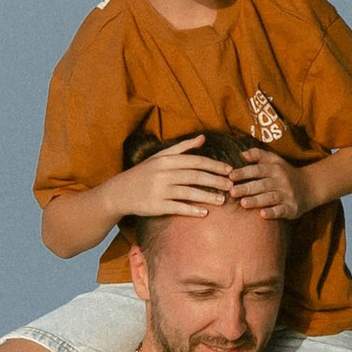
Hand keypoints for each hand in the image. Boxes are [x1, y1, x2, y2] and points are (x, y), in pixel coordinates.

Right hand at [117, 134, 243, 221]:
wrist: (120, 192)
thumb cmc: (144, 173)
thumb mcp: (160, 156)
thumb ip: (183, 147)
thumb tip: (203, 138)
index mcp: (166, 160)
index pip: (196, 161)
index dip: (214, 165)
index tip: (229, 170)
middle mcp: (163, 173)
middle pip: (195, 176)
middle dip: (216, 180)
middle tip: (231, 185)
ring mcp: (160, 190)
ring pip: (189, 192)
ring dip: (208, 196)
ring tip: (223, 200)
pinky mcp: (156, 206)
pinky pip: (178, 208)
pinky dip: (191, 210)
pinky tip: (204, 213)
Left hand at [227, 144, 305, 218]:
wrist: (310, 187)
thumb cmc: (285, 173)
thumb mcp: (275, 160)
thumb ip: (258, 155)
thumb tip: (240, 154)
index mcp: (275, 168)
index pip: (258, 169)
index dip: (244, 172)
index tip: (230, 175)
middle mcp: (282, 180)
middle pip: (262, 184)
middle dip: (247, 188)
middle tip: (232, 192)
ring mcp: (288, 195)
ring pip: (271, 197)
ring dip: (257, 200)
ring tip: (243, 203)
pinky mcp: (292, 208)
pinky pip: (282, 210)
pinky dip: (272, 213)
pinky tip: (262, 215)